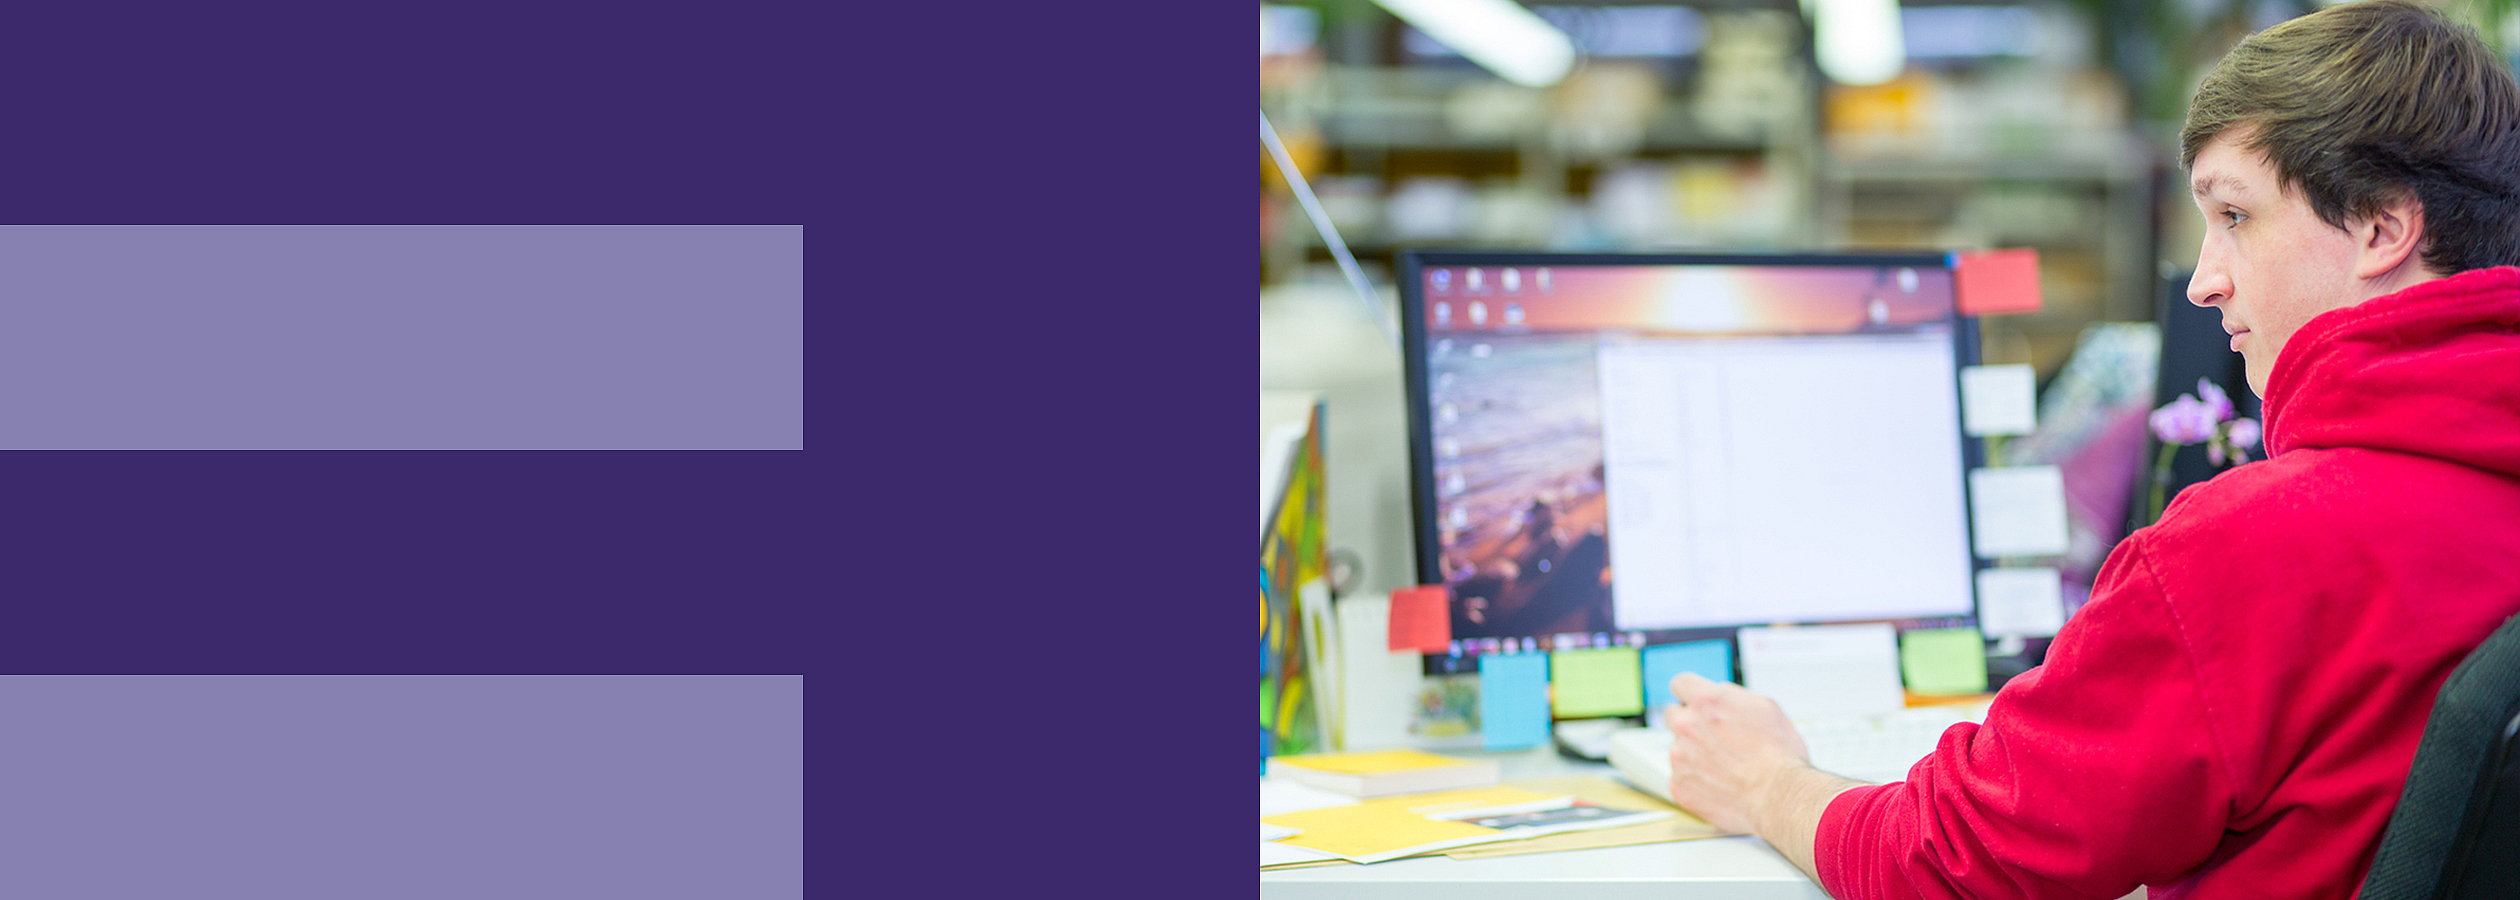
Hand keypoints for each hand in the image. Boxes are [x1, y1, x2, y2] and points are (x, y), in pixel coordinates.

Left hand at [1663, 672, 1812, 834]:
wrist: (1778, 797)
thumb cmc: (1779, 754)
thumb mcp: (1765, 707)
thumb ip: (1733, 695)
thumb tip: (1719, 694)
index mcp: (1706, 702)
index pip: (1680, 683)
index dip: (1690, 693)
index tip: (1695, 702)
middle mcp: (1686, 726)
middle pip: (1673, 715)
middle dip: (1690, 722)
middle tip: (1713, 737)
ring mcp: (1679, 756)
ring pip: (1678, 748)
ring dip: (1694, 753)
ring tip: (1725, 766)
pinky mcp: (1678, 785)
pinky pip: (1680, 776)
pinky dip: (1695, 780)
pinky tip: (1719, 784)